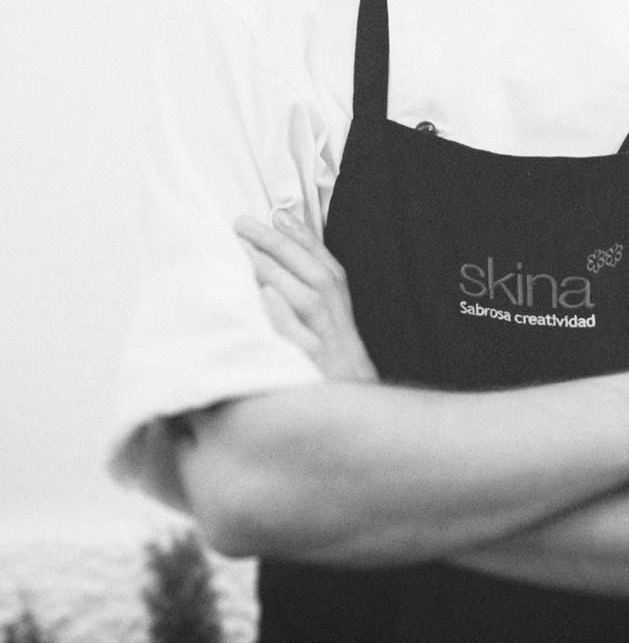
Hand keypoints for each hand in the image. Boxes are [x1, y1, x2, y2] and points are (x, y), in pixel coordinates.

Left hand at [235, 210, 377, 381]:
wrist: (360, 438)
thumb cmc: (335, 391)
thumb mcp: (330, 351)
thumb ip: (310, 316)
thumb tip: (271, 285)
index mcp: (343, 321)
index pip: (328, 270)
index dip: (306, 240)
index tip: (279, 214)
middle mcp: (340, 331)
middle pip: (315, 277)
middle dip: (280, 245)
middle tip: (243, 223)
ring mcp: (329, 353)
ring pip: (307, 300)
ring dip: (276, 270)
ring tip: (244, 248)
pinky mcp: (316, 376)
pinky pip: (300, 342)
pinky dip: (285, 316)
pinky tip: (264, 295)